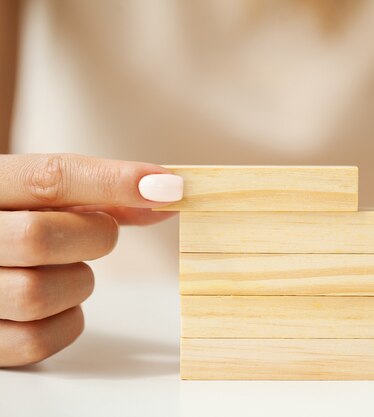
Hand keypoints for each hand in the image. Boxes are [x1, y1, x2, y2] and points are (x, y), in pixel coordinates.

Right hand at [0, 153, 182, 366]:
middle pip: (39, 238)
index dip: (115, 182)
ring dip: (76, 283)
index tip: (169, 187)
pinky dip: (64, 323)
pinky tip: (57, 304)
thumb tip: (168, 193)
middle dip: (93, 237)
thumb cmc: (15, 221)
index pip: (46, 178)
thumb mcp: (44, 196)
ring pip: (36, 294)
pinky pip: (35, 341)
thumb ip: (101, 194)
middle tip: (99, 233)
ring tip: (66, 268)